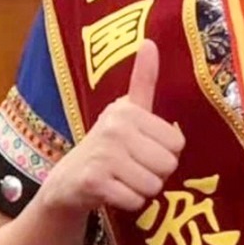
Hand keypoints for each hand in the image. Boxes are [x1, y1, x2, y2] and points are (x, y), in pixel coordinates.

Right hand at [40, 39, 183, 213]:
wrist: (66, 182)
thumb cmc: (107, 144)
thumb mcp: (126, 111)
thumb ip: (143, 80)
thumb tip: (150, 41)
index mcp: (127, 109)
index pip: (177, 144)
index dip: (164, 153)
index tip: (143, 149)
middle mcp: (114, 127)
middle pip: (167, 165)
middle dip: (155, 174)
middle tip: (132, 168)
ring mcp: (103, 154)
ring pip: (153, 185)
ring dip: (141, 190)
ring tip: (122, 179)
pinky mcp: (94, 182)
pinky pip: (135, 200)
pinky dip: (127, 203)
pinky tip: (111, 192)